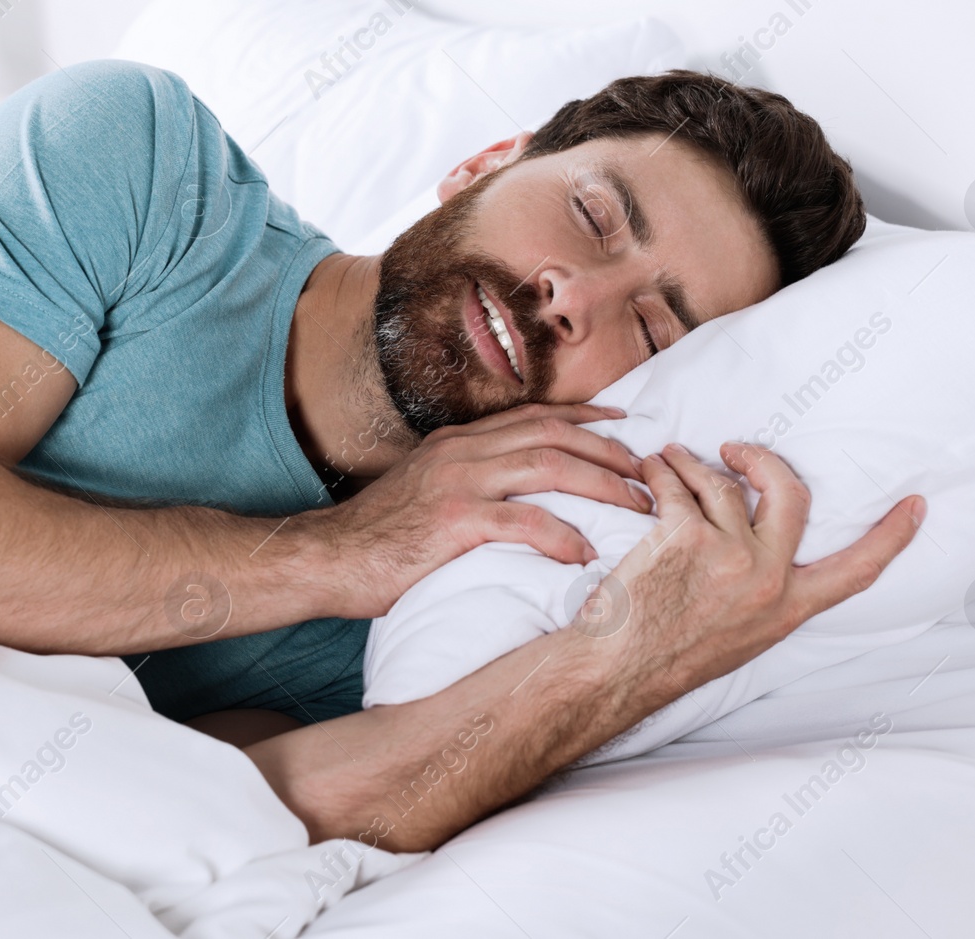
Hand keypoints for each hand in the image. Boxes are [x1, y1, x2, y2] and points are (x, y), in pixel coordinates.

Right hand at [312, 403, 651, 618]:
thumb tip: (510, 498)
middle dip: (609, 449)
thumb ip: (467, 484)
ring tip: (637, 509)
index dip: (585, 417)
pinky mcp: (454, 520)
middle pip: (554, 434)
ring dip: (602, 485)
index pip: (535, 416)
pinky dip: (562, 535)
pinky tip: (585, 553)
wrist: (327, 558)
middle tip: (647, 472)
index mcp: (458, 443)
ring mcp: (458, 482)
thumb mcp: (425, 493)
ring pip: (550, 467)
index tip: (623, 423)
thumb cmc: (376, 540)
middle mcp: (462, 452)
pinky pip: (523, 521)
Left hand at [587, 442, 923, 704]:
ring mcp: (728, 555)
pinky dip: (661, 470)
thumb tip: (766, 549)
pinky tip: (651, 469)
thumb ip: (766, 594)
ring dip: (695, 463)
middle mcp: (767, 579)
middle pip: (792, 495)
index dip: (891, 536)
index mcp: (788, 609)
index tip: (915, 505)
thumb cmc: (668, 656)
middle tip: (739, 451)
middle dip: (766, 461)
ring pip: (724, 484)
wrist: (618, 670)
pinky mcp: (684, 536)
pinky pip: (677, 485)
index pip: (856, 570)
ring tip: (673, 460)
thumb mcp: (741, 637)